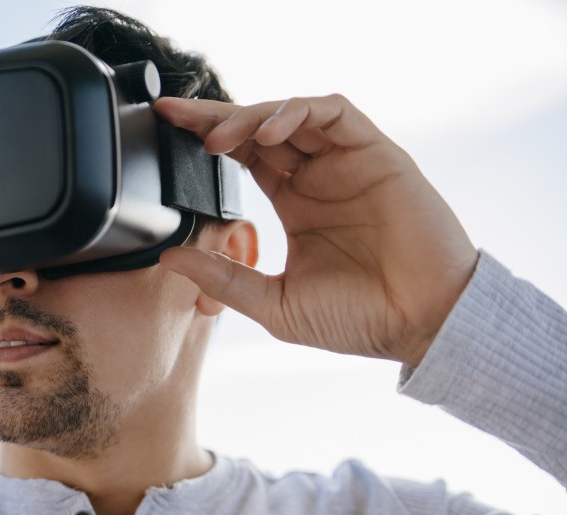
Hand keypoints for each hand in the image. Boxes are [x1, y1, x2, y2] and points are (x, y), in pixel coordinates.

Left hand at [155, 95, 478, 365]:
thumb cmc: (359, 319)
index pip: (243, 157)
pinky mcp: (377, 155)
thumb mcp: (274, 304)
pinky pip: (335, 114)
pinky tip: (267, 135)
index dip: (206, 139)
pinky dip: (297, 114)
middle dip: (214, 118)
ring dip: (249, 116)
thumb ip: (224, 278)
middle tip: (174, 117)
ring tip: (217, 138)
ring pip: (292, 114)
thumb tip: (170, 257)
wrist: (422, 327)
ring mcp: (347, 163)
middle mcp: (319, 178)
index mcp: (296, 205)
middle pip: (260, 128)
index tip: (166, 131)